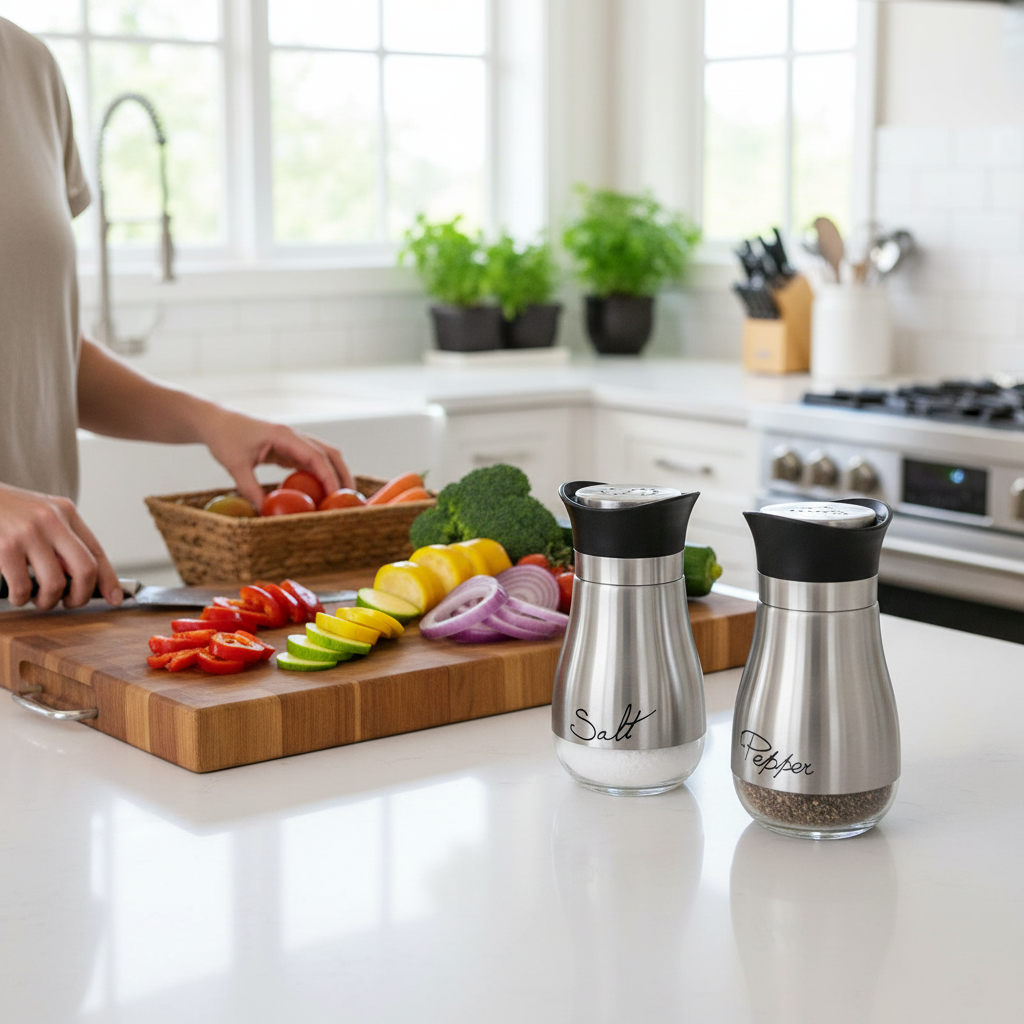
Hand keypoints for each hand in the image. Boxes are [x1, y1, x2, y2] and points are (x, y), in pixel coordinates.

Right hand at [0, 483, 122, 609]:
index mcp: (66, 512)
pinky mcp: (6, 546)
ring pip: (56, 583)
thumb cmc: (7, 512)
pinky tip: (18, 595)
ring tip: (38, 599)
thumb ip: (62, 540)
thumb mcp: (42, 515)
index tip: (115, 598)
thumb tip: (84, 578)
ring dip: (48, 601)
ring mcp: (29, 533)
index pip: (97, 550)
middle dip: (82, 595)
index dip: (109, 579)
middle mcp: (52, 520)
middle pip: (86, 568)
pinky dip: (21, 599)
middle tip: (70, 602)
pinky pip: (23, 586)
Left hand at [194, 406, 354, 508]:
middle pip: (330, 453)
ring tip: (341, 496)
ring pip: (324, 455)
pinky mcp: (288, 448)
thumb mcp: (235, 466)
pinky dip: (321, 474)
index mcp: (284, 435)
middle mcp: (294, 436)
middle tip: (351, 497)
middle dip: (343, 474)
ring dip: (336, 473)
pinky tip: (322, 491)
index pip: (316, 456)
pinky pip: (311, 460)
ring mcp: (293, 441)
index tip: (335, 496)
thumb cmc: (224, 438)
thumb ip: (250, 489)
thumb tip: (264, 513)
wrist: (216, 421)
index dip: (329, 477)